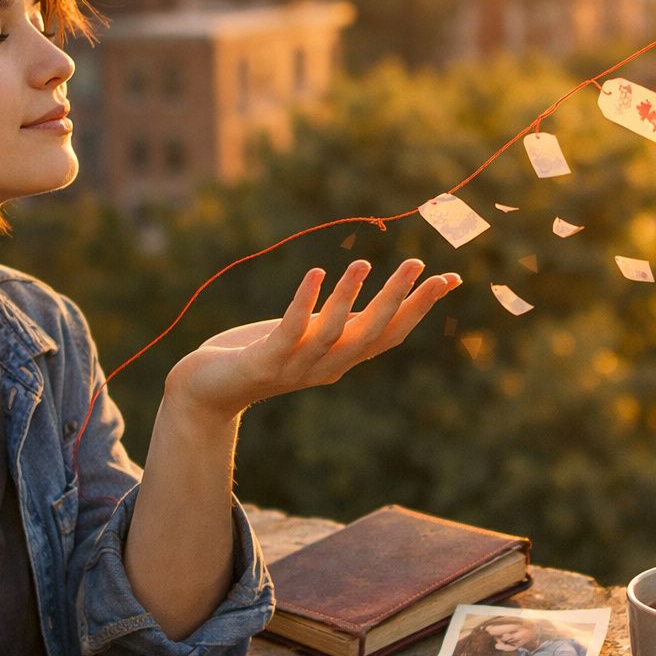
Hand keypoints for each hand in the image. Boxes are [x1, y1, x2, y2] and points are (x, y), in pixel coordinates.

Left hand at [165, 259, 460, 420]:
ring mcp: (296, 366)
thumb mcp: (307, 336)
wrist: (205, 391)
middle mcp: (326, 366)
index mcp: (341, 359)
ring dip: (350, 298)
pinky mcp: (264, 361)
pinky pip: (290, 330)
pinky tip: (316, 274)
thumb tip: (371, 294)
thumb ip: (337, 320)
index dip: (420, 308)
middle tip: (416, 264)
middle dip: (396, 300)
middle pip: (371, 334)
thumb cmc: (259, 356)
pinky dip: (305, 303)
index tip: (451, 279)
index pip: (391, 333)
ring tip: (364, 263)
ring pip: (333, 332)